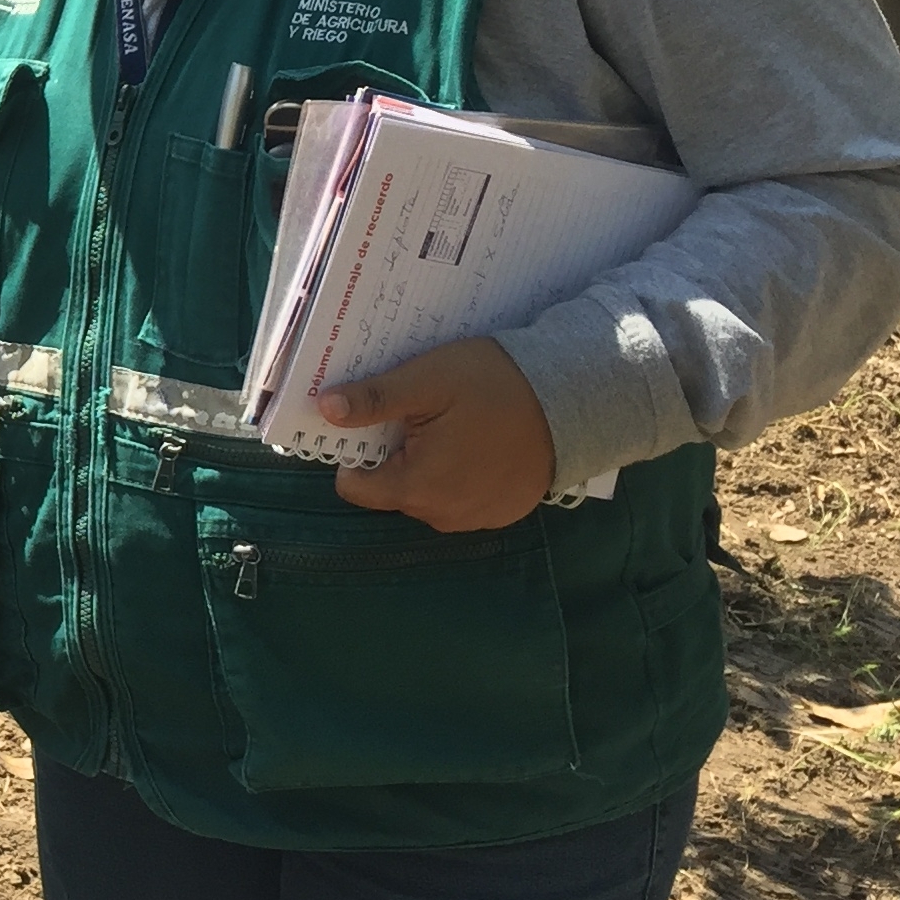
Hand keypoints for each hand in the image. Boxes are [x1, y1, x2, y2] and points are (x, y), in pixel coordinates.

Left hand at [318, 336, 557, 531]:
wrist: (575, 400)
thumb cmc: (497, 386)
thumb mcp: (428, 381)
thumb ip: (374, 400)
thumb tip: (324, 409)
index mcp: (417, 487)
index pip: (354, 487)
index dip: (355, 452)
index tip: (372, 423)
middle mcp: (442, 514)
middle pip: (391, 489)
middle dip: (394, 455)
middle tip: (418, 415)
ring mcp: (476, 518)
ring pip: (425, 495)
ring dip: (427, 466)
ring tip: (451, 426)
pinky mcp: (503, 513)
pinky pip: (460, 500)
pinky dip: (459, 477)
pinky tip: (476, 444)